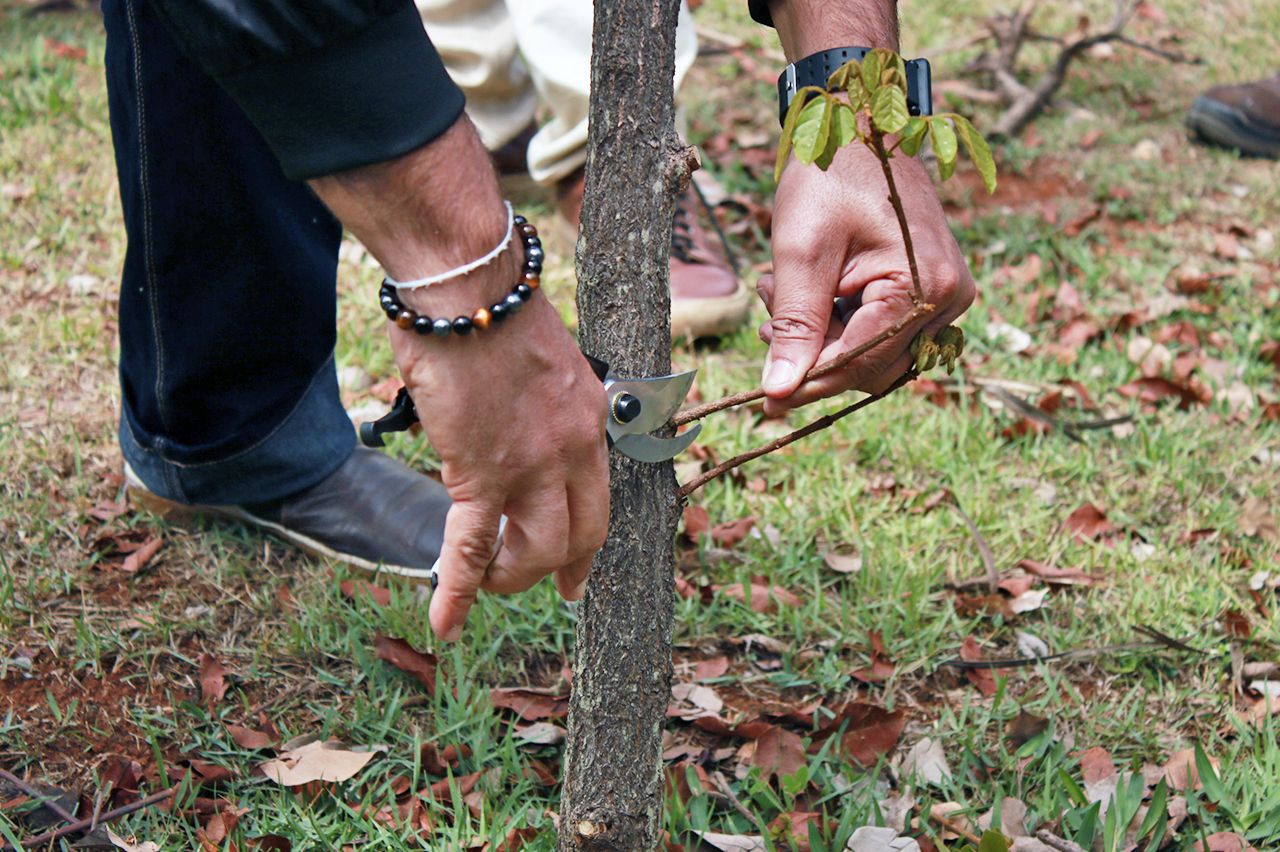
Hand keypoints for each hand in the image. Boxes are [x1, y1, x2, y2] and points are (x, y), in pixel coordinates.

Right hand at [390, 291, 609, 641]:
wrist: (468, 285)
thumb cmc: (489, 305)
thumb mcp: (542, 356)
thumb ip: (540, 395)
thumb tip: (514, 413)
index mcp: (591, 414)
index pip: (600, 493)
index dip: (589, 536)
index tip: (579, 563)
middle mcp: (575, 446)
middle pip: (583, 532)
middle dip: (564, 567)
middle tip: (551, 587)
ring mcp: (533, 463)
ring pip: (538, 549)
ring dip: (513, 577)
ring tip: (488, 583)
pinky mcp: (483, 472)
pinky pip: (473, 545)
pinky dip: (459, 589)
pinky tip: (444, 621)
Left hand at [758, 140, 974, 414]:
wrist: (857, 125)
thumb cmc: (829, 176)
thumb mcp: (802, 252)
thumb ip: (795, 325)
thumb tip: (781, 392)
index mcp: (926, 286)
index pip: (862, 362)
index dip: (811, 381)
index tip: (765, 400)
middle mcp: (948, 298)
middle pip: (872, 365)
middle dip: (814, 354)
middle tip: (765, 321)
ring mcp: (944, 295)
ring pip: (874, 353)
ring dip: (821, 338)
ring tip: (777, 293)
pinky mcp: (928, 289)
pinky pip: (880, 330)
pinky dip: (837, 323)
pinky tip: (803, 292)